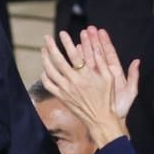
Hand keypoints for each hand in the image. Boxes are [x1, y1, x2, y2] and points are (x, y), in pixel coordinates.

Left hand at [39, 27, 138, 146]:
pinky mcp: (61, 97)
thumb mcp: (110, 80)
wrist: (99, 120)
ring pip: (50, 71)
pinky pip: (49, 85)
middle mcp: (73, 81)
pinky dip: (44, 76)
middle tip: (47, 37)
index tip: (62, 34)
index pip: (74, 55)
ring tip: (43, 50)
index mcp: (86, 75)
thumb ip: (103, 64)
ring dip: (45, 59)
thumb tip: (100, 49)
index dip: (67, 42)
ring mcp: (65, 90)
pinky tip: (45, 69)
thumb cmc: (107, 100)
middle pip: (58, 60)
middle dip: (51, 46)